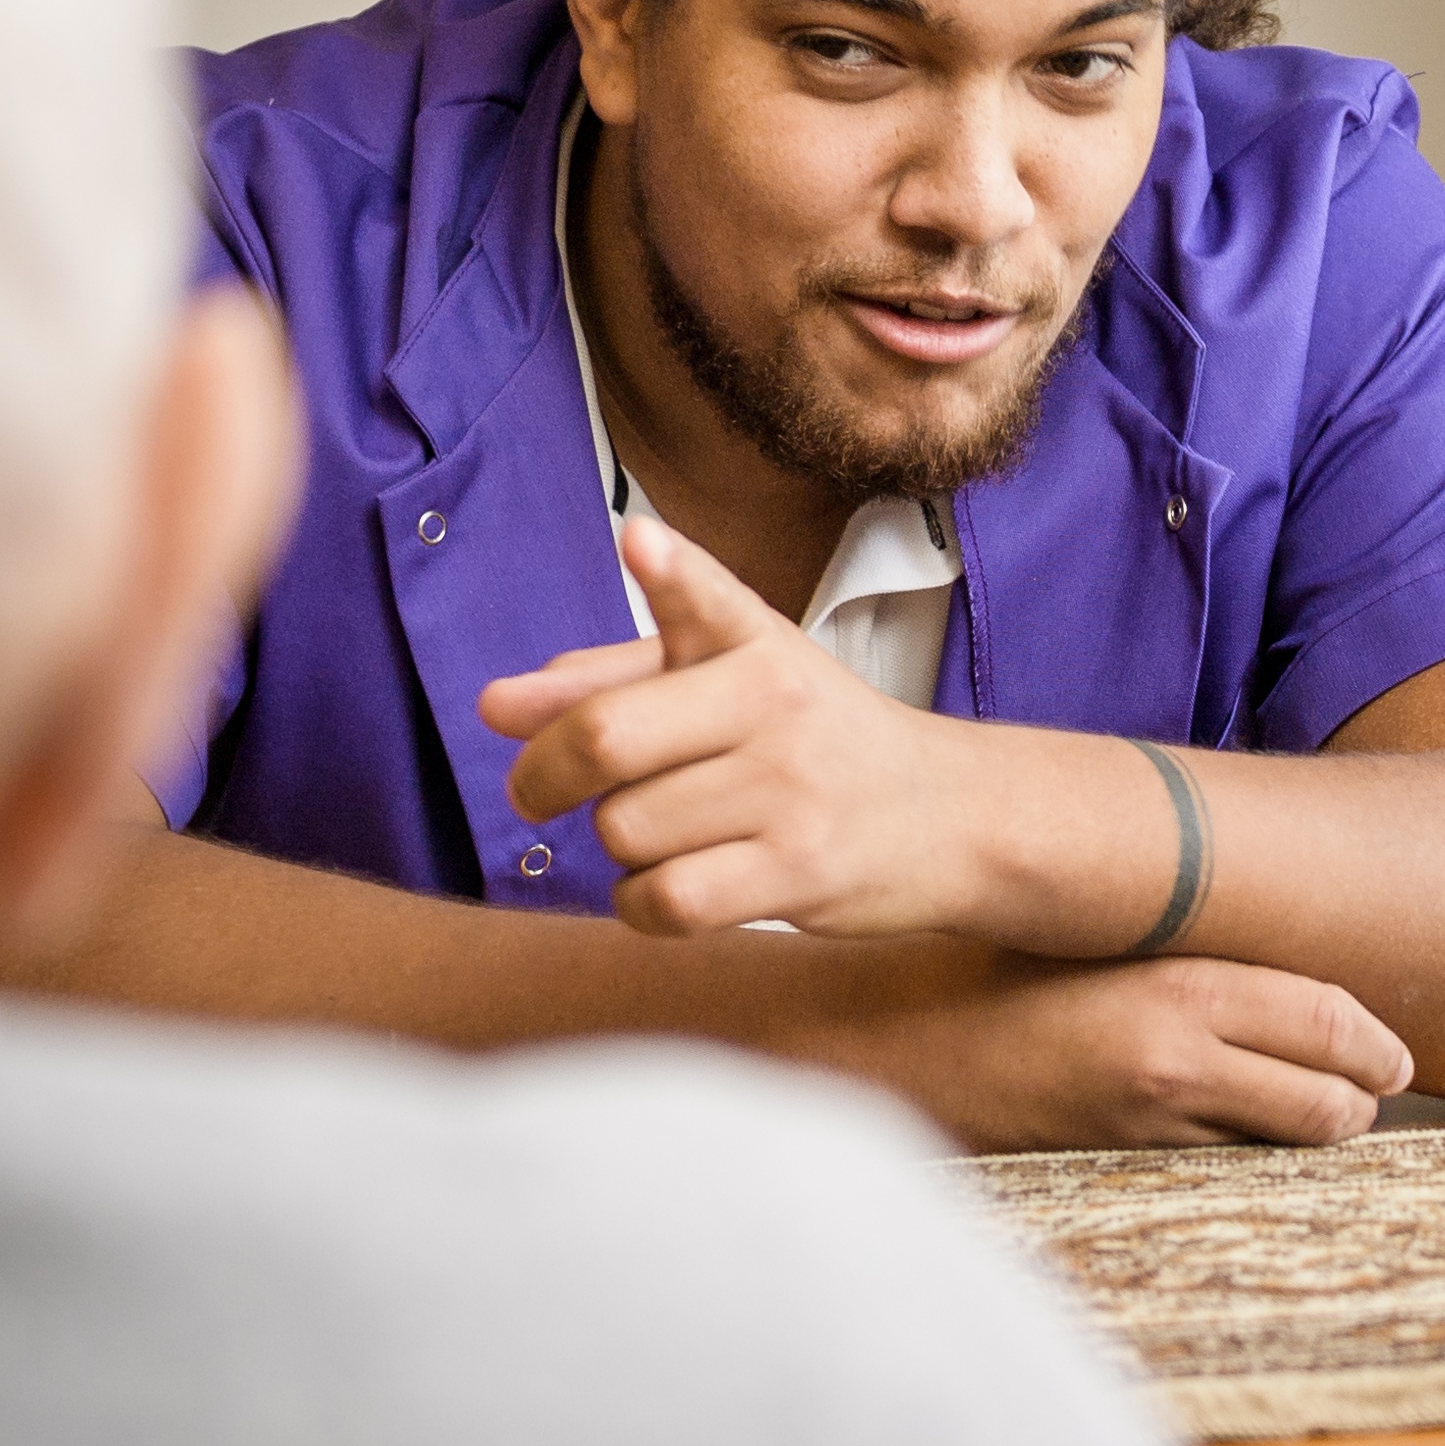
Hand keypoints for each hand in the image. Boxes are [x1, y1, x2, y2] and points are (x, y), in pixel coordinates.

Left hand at [482, 513, 1000, 938]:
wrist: (947, 818)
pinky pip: (665, 899)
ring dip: (616, 844)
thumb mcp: (729, 684)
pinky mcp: (797, 873)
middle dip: (543, 775)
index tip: (641, 542)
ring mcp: (791, 793)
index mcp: (758, 645)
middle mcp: (777, 706)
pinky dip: (640, 903)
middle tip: (533, 792)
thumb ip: (610, 682)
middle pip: (608, 740)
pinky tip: (666, 884)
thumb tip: (497, 706)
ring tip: (659, 833)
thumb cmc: (814, 743)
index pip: (709, 599)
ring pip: (625, 828)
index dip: (672, 571)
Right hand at [822, 942, 1414, 1149]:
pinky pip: (1222, 1157)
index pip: (1325, 1020)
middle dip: (1358, 1099)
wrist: (893, 1040)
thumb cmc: (993, 961)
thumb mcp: (1101, 928)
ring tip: (1321, 1104)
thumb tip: (1283, 935)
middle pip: (1328, 1103)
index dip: (1375, 1044)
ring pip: (1282, 1142)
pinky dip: (1251, 1143)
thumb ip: (1191, 940)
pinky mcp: (1123, 1158)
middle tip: (1371, 1084)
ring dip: (1311, 1127)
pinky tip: (1246, 1118)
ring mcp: (1151, 1121)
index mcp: (1179, 986)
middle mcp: (1177, 1060)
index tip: (1396, 1053)